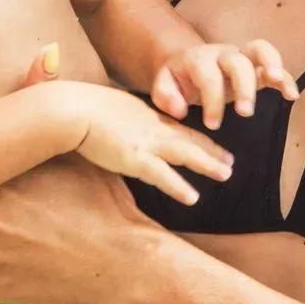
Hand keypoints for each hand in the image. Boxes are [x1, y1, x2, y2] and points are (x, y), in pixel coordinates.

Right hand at [68, 83, 233, 204]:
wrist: (73, 108)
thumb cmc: (83, 106)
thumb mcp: (111, 108)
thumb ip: (124, 119)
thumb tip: (123, 126)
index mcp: (146, 115)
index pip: (180, 129)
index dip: (199, 139)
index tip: (216, 147)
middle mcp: (152, 127)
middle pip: (189, 140)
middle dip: (212, 152)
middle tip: (231, 163)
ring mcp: (145, 142)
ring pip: (185, 154)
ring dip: (207, 164)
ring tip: (226, 174)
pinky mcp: (134, 158)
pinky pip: (162, 175)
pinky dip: (178, 186)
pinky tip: (193, 197)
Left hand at [151, 39, 298, 128]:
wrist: (187, 62)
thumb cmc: (178, 79)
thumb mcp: (163, 85)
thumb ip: (165, 96)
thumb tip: (180, 109)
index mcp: (198, 59)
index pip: (208, 76)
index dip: (212, 100)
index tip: (212, 125)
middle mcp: (222, 54)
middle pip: (238, 61)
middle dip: (243, 87)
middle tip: (244, 113)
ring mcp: (241, 56)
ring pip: (261, 50)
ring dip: (272, 66)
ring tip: (279, 84)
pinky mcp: (256, 66)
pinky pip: (274, 64)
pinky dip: (285, 76)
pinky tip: (292, 95)